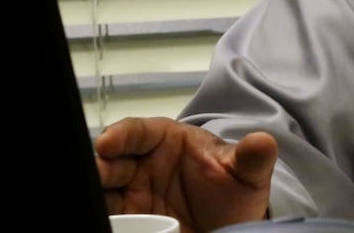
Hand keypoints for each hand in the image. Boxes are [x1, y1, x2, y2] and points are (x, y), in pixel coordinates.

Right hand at [94, 117, 276, 232]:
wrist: (229, 228)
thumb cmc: (235, 191)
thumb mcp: (248, 175)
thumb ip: (252, 158)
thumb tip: (263, 142)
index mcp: (169, 140)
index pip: (140, 130)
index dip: (122, 133)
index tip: (108, 142)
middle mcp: (145, 164)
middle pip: (112, 159)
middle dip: (100, 164)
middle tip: (97, 173)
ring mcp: (134, 192)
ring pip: (103, 187)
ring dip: (94, 190)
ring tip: (91, 197)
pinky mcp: (129, 219)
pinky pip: (107, 214)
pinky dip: (99, 214)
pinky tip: (99, 216)